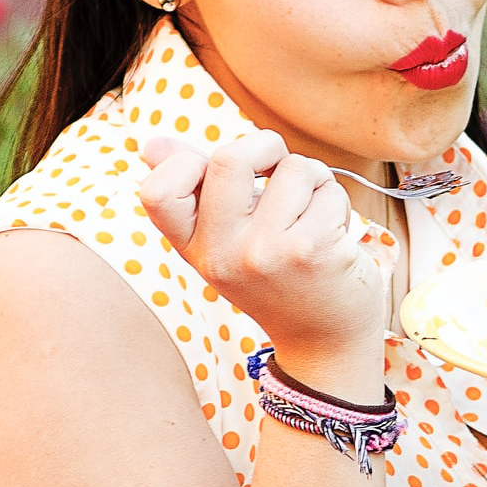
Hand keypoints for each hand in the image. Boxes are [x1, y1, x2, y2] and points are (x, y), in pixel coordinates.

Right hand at [138, 132, 385, 383]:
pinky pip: (328, 189)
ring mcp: (265, 253)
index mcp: (194, 247)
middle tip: (279, 171)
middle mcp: (221, 253)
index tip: (221, 177)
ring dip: (314, 181)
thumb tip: (150, 143)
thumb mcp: (223, 240)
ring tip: (311, 218)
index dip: (186, 163)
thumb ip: (191, 187)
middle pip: (229, 157)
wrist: (324, 344)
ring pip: (295, 167)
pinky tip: (332, 236)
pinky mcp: (310, 251)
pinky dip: (336, 203)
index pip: (156, 190)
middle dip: (267, 147)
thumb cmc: (277, 278)